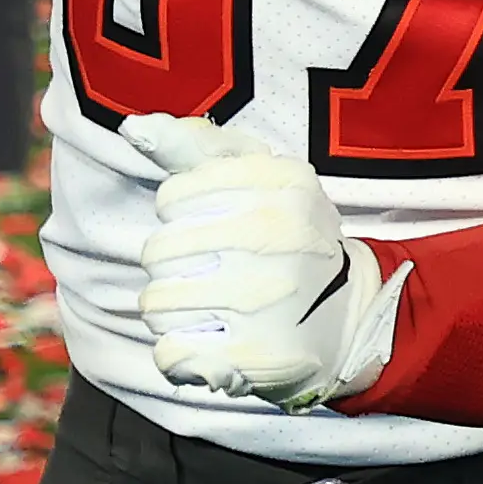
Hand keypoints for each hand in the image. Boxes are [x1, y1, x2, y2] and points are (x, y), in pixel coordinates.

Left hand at [120, 114, 410, 412]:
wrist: (349, 317)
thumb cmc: (286, 238)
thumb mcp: (259, 179)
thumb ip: (195, 149)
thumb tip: (133, 128)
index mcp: (282, 180)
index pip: (173, 197)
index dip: (183, 216)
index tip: (217, 225)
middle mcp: (276, 233)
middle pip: (158, 252)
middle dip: (174, 266)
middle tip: (213, 273)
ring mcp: (265, 297)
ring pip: (155, 303)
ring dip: (174, 310)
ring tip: (211, 309)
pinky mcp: (255, 355)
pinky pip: (169, 353)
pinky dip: (181, 354)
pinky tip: (213, 342)